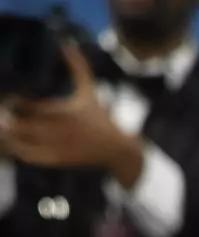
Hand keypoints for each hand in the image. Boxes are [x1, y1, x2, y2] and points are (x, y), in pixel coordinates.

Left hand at [0, 42, 143, 185]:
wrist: (117, 151)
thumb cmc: (100, 118)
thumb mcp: (90, 92)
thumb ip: (79, 67)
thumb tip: (68, 44)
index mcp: (66, 112)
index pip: (34, 107)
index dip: (17, 102)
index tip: (10, 98)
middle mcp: (62, 131)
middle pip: (26, 126)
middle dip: (10, 119)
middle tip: (2, 113)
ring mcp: (60, 147)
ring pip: (27, 142)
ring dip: (11, 136)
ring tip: (4, 128)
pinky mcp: (60, 160)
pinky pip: (34, 157)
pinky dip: (21, 151)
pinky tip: (14, 144)